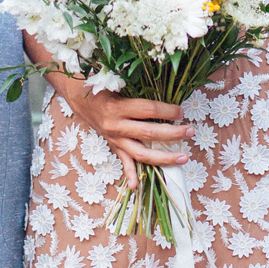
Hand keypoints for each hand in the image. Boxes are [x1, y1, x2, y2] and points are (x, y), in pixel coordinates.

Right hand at [53, 74, 192, 188]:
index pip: (148, 110)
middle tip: (190, 131)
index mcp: (117, 107)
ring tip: (183, 158)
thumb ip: (137, 87)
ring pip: (141, 153)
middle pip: (149, 133)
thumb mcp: (117, 81)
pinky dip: (130, 174)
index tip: (181, 111)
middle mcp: (116, 126)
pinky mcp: (114, 145)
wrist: (79, 97)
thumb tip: (166, 87)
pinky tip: (137, 186)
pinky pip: (124, 162)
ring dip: (164, 157)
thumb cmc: (101, 86)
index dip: (167, 111)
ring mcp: (115, 139)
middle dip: (172, 134)